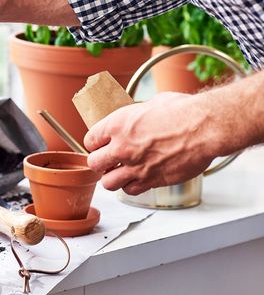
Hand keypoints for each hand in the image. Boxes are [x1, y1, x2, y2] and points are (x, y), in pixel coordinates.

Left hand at [83, 92, 219, 194]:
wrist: (205, 128)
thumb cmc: (183, 112)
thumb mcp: (151, 104)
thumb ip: (136, 116)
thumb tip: (135, 116)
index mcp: (117, 125)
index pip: (89, 140)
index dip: (95, 143)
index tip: (100, 145)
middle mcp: (122, 148)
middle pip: (94, 164)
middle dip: (100, 162)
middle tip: (108, 160)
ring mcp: (136, 167)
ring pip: (108, 183)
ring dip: (112, 178)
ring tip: (121, 172)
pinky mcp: (151, 180)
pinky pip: (130, 190)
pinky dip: (131, 186)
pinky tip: (137, 178)